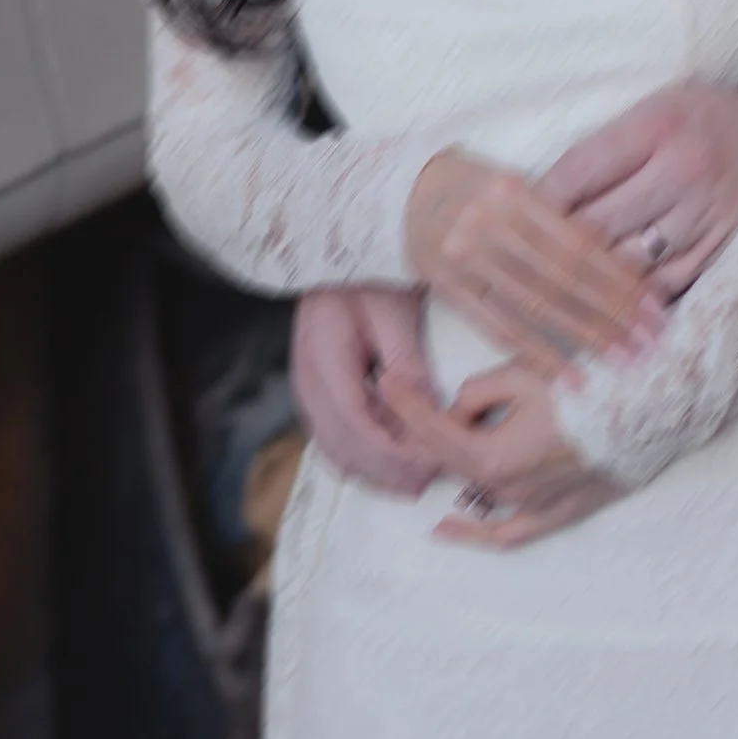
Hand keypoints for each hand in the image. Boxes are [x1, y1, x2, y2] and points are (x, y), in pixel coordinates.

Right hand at [289, 285, 441, 497]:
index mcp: (324, 359)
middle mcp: (307, 381)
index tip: (430, 465)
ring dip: (374, 469)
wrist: (337, 256)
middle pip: (341, 447)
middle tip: (428, 482)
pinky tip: (393, 458)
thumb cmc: (370, 275)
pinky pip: (334, 436)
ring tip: (415, 478)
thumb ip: (408, 364)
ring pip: (334, 448)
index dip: (393, 454)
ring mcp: (307, 388)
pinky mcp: (317, 391)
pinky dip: (363, 454)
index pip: (356, 425)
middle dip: (385, 472)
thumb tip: (426, 415)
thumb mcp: (395, 311)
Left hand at [371, 360, 624, 551]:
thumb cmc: (589, 385)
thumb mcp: (523, 374)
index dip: (404, 403)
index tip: (385, 382)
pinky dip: (474, 534)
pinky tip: (445, 529)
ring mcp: (532, 507)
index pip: (432, 431)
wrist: (653, 410)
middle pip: (448, 461)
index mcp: (493, 456)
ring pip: (474, 487)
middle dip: (423, 428)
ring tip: (435, 430)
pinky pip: (507, 533)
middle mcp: (507, 490)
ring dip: (452, 459)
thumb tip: (457, 411)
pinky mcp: (558, 514)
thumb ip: (477, 394)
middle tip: (405, 397)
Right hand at [405, 149, 666, 378]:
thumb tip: (623, 251)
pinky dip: (538, 354)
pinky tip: (570, 376)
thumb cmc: (475, 187)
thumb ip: (558, 212)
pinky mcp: (448, 289)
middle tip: (652, 340)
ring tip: (623, 359)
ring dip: (585, 337)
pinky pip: (499, 327)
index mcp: (514, 191)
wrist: (403, 194)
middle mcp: (488, 223)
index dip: (620, 277)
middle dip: (612, 312)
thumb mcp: (514, 183)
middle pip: (563, 276)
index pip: (579, 242)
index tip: (654, 305)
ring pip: (535, 305)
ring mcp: (465, 258)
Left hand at [541, 83, 737, 295]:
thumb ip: (599, 152)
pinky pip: (671, 282)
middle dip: (556, 249)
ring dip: (591, 282)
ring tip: (555, 295)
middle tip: (520, 267)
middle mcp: (685, 169)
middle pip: (603, 223)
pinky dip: (636, 297)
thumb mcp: (643, 111)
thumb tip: (536, 200)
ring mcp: (707, 210)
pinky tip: (609, 309)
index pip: (581, 171)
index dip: (540, 201)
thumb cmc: (684, 116)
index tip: (507, 222)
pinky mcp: (723, 240)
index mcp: (657, 125)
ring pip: (634, 261)